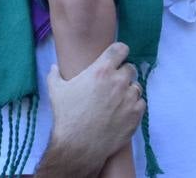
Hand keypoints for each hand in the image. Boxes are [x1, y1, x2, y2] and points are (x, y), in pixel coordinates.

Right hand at [43, 42, 143, 168]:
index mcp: (101, 70)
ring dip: (129, 91)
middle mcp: (118, 81)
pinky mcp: (136, 114)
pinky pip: (141, 103)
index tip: (116, 59)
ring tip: (117, 101)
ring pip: (136, 86)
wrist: (78, 146)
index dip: (119, 52)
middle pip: (130, 68)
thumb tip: (54, 67)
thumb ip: (55, 75)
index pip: (121, 49)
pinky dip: (134, 106)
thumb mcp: (56, 91)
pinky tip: (123, 112)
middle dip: (122, 74)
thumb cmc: (67, 116)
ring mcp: (129, 98)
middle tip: (113, 85)